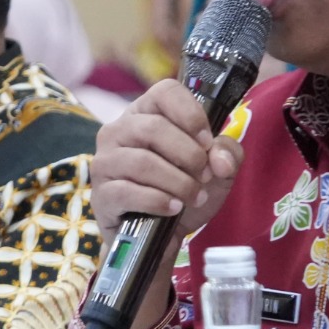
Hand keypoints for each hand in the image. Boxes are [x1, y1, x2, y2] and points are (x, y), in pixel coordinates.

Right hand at [92, 79, 244, 328]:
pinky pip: (128, 192)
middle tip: (203, 175)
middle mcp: (118, 131)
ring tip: (192, 196)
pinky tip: (173, 208)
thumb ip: (227, 154)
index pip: (164, 91)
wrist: (162, 237)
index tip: (206, 141)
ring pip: (141, 161)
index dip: (191, 113)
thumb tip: (218, 158)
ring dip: (177, 182)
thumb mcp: (217, 170)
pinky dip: (159, 200)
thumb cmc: (184, 191)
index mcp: (147, 114)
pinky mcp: (101, 194)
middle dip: (188, 155)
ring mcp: (105, 162)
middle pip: (152, 128)